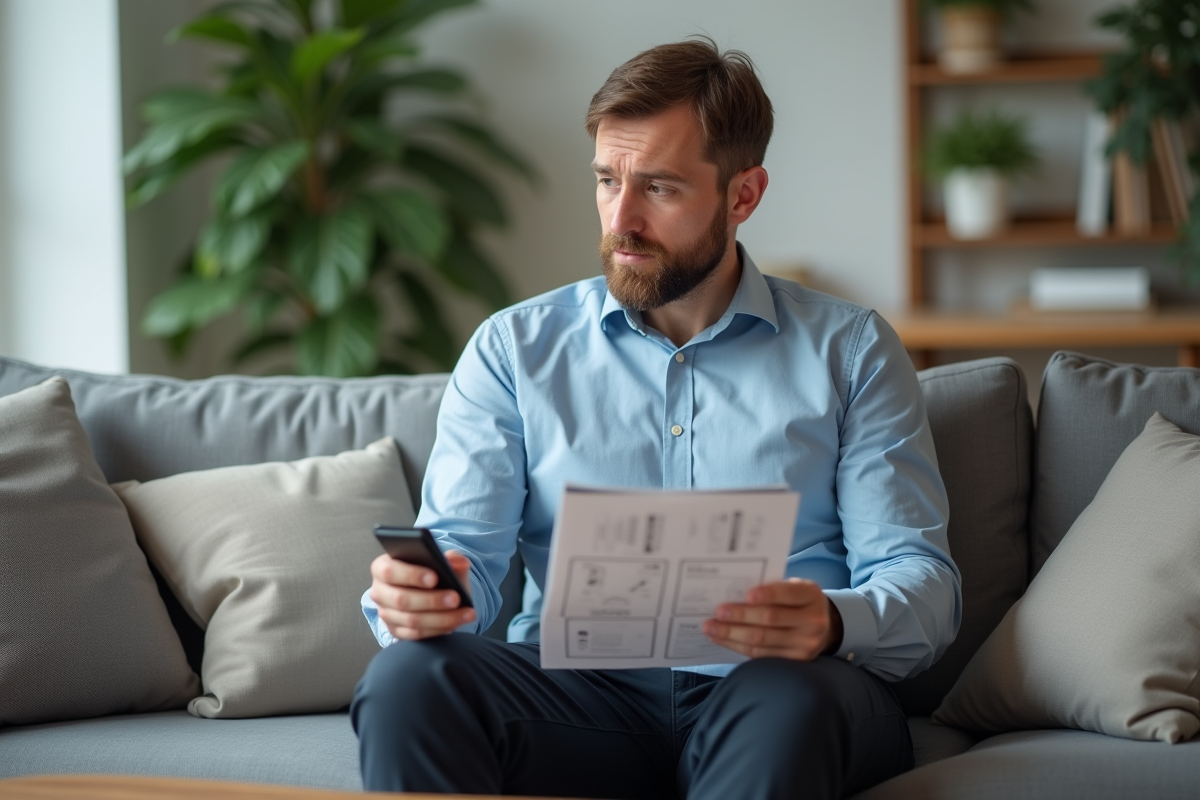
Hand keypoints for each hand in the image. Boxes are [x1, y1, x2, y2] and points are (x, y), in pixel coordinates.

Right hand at [369, 549, 474, 640]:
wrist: (432, 593)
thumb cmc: (433, 574)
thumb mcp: (444, 563)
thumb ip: (452, 559)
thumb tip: (457, 561)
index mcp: (383, 567)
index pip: (389, 571)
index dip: (411, 575)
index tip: (434, 578)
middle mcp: (380, 591)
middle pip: (400, 599)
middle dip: (431, 600)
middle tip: (455, 598)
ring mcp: (386, 613)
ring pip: (411, 620)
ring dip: (441, 618)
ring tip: (464, 612)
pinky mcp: (396, 631)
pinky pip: (416, 634)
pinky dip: (438, 630)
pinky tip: (456, 623)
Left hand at [703, 578, 842, 660]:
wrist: (823, 626)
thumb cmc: (797, 600)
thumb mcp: (794, 587)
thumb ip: (773, 587)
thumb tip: (734, 591)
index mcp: (811, 595)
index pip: (789, 594)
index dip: (768, 594)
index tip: (746, 595)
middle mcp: (813, 621)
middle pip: (772, 619)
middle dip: (741, 616)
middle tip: (718, 612)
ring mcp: (805, 644)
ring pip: (763, 639)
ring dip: (732, 634)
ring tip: (711, 628)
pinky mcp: (794, 661)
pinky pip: (761, 655)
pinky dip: (738, 646)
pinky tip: (722, 639)